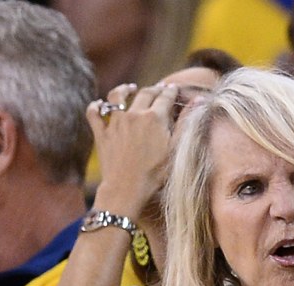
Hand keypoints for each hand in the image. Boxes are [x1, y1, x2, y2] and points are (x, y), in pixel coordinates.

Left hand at [88, 82, 178, 213]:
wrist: (127, 189)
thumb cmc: (155, 174)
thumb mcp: (176, 149)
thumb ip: (186, 123)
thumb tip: (199, 100)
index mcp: (155, 118)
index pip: (165, 97)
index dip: (171, 91)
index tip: (174, 88)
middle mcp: (135, 114)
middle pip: (145, 93)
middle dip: (153, 89)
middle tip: (158, 89)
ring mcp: (115, 123)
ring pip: (117, 96)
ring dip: (124, 89)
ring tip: (130, 88)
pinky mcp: (101, 134)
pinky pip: (94, 113)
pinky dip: (96, 107)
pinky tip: (99, 105)